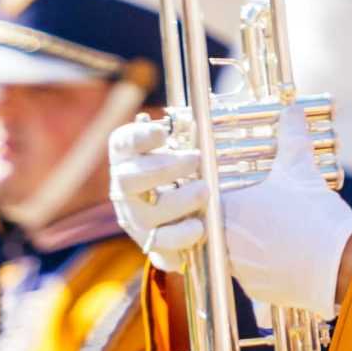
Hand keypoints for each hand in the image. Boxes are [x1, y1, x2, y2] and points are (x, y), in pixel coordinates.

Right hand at [109, 118, 204, 269]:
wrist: (189, 220)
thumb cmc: (187, 174)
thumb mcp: (188, 150)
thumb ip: (194, 134)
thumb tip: (228, 106)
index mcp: (130, 159)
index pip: (122, 144)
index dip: (138, 137)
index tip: (162, 133)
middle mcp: (125, 190)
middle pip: (128, 179)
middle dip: (162, 168)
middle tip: (195, 159)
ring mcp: (136, 218)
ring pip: (145, 213)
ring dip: (178, 201)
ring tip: (204, 191)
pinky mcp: (152, 243)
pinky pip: (162, 243)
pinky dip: (181, 235)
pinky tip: (199, 226)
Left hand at [211, 108, 351, 314]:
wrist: (340, 265)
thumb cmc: (315, 215)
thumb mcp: (301, 169)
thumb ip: (291, 137)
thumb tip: (291, 109)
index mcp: (227, 211)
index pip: (202, 199)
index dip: (213, 192)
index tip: (228, 187)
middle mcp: (223, 243)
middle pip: (213, 226)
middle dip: (230, 217)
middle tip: (253, 208)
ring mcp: (237, 270)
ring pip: (228, 252)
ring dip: (243, 242)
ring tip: (269, 231)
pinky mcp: (254, 290)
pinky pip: (247, 274)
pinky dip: (260, 264)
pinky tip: (281, 254)